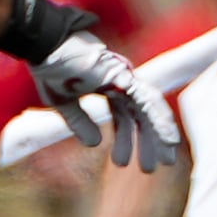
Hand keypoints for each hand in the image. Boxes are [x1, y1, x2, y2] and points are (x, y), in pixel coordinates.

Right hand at [29, 30, 179, 171]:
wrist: (47, 46)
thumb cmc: (53, 68)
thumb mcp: (64, 103)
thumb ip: (79, 122)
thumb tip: (94, 144)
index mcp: (107, 88)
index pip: (123, 117)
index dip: (124, 140)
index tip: (123, 163)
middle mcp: (121, 85)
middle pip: (140, 118)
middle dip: (146, 143)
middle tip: (148, 169)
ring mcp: (126, 80)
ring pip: (149, 113)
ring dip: (157, 138)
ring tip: (162, 163)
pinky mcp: (126, 79)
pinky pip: (151, 101)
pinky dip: (161, 120)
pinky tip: (169, 140)